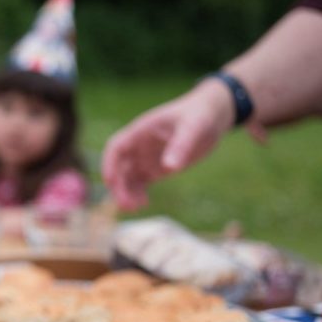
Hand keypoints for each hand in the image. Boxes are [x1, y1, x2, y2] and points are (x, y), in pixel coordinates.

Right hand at [101, 79, 234, 210]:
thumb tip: (170, 168)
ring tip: (136, 207)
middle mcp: (139, 146)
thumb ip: (181, 145)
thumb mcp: (194, 127)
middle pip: (119, 167)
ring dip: (126, 193)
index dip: (109, 164)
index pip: (116, 147)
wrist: (212, 116)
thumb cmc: (200, 114)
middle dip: (119, 186)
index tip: (109, 181)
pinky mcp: (156, 168)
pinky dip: (137, 193)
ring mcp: (146, 158)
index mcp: (141, 131)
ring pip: (127, 178)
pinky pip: (140, 183)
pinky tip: (143, 203)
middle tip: (127, 205)